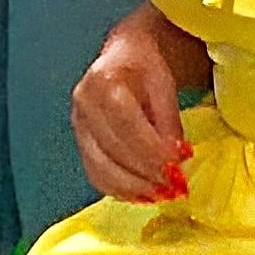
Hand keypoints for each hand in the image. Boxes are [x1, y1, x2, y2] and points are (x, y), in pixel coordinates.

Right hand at [71, 13, 191, 203]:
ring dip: (133, 187)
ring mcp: (78, 126)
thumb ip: (168, 119)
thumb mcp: (164, 83)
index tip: (176, 165)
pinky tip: (143, 195)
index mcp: (103, 80)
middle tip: (174, 186)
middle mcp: (83, 104)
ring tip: (162, 194)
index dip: (150, 148)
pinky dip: (120, 190)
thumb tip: (175, 156)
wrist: (122, 58)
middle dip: (145, 172)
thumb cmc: (144, 68)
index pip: (125, 122)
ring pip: (100, 168)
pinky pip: (96, 175)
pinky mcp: (81, 144)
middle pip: (111, 149)